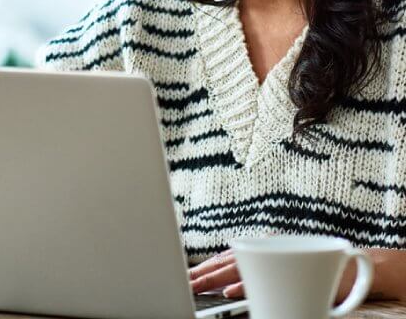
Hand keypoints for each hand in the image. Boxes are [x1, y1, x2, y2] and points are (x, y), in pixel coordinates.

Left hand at [189, 248, 358, 303]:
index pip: (227, 257)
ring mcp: (279, 256)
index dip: (206, 267)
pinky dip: (244, 287)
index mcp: (263, 246)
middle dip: (203, 273)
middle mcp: (268, 246)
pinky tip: (229, 293)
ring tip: (197, 286)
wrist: (353, 269)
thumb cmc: (316, 275)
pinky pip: (264, 280)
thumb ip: (256, 276)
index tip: (188, 276)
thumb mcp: (282, 273)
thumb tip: (226, 289)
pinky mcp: (292, 270)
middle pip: (228, 261)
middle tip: (184, 282)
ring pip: (240, 269)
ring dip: (215, 280)